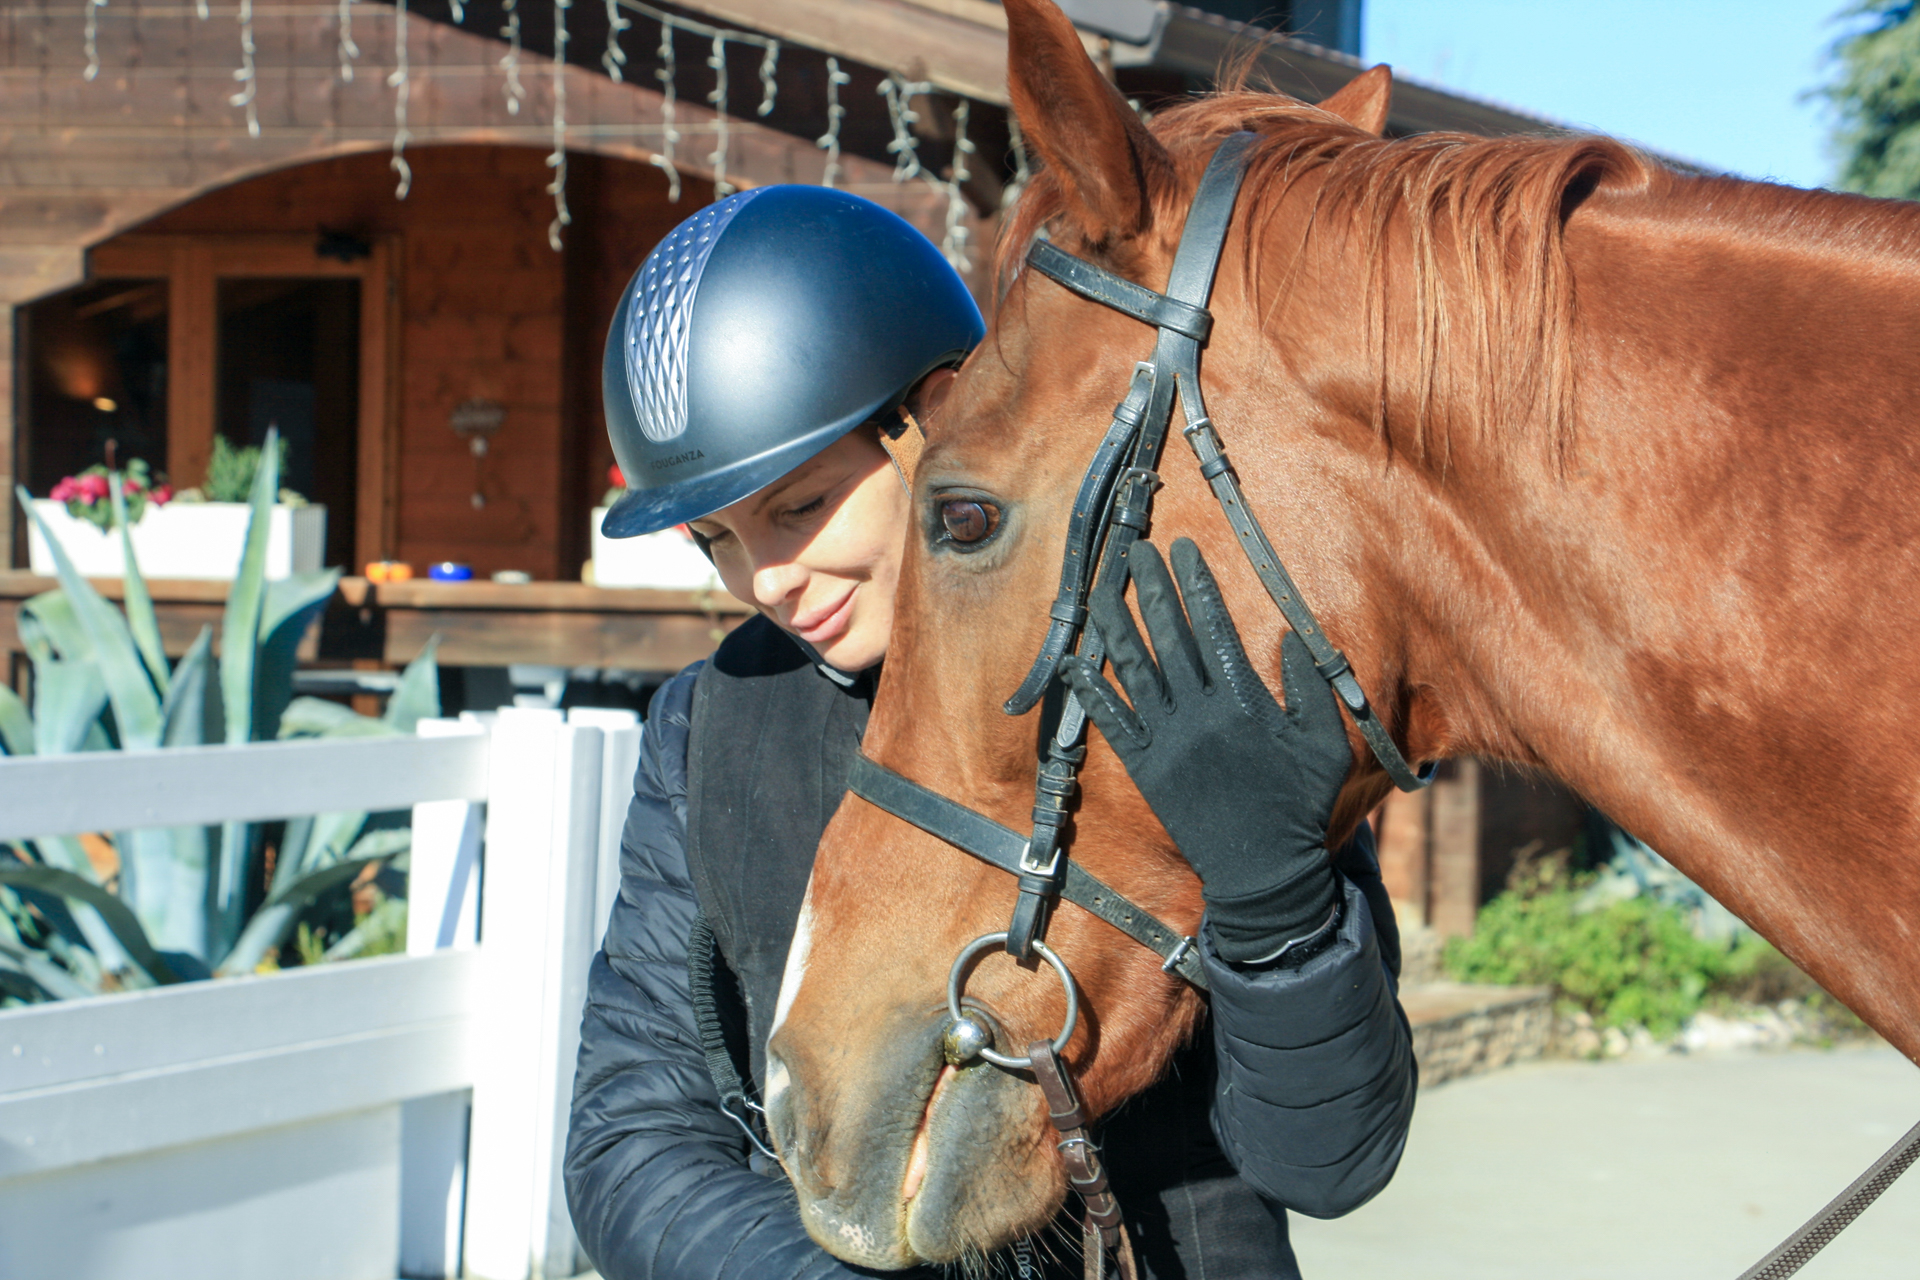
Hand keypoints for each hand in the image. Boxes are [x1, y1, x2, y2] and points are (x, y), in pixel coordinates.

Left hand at [1059, 538, 1352, 963]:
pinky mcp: (1146, 768)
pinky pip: (1114, 723)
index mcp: (1243, 701)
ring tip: (1101, 589)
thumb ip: (1312, 689)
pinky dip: (1092, 693)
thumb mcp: (1325, 744)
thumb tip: (1295, 637)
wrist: (1263, 869)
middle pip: (1169, 637)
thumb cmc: (1300, 804)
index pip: (1214, 627)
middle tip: (1137, 551)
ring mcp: (1168, 740)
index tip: (1185, 550)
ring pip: (1135, 671)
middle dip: (1151, 589)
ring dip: (1116, 626)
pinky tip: (1073, 663)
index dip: (1197, 584)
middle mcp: (1200, 713)